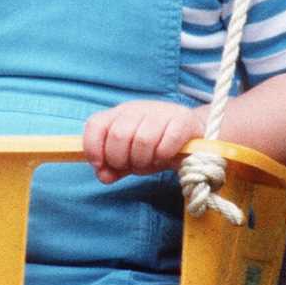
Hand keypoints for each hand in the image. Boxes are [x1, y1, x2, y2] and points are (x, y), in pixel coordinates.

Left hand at [83, 101, 205, 183]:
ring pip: (142, 140)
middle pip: (118, 136)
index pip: (96, 125)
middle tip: (132, 166)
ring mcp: (160, 112)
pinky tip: (165, 157)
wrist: (191, 133)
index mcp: (119, 114)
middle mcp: (137, 109)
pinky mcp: (183, 120)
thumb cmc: (155, 145)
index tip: (102, 166)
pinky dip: (163, 156)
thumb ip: (113, 167)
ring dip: (144, 160)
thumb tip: (103, 176)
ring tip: (150, 163)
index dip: (94, 149)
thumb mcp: (130, 157)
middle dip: (122, 160)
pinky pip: (167, 143)